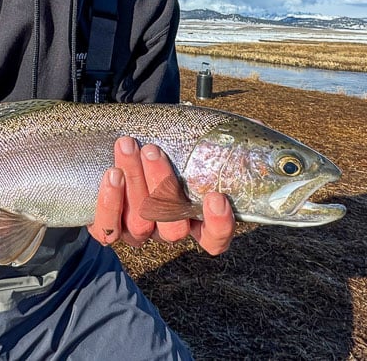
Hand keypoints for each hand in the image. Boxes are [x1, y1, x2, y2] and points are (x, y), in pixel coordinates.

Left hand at [87, 138, 235, 254]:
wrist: (128, 144)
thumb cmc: (170, 146)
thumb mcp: (199, 140)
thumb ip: (228, 138)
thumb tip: (258, 127)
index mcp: (196, 217)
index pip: (214, 239)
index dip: (218, 226)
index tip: (216, 197)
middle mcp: (169, 229)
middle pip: (172, 227)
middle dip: (162, 186)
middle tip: (153, 151)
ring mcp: (140, 232)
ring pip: (140, 221)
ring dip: (134, 182)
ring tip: (128, 146)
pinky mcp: (111, 227)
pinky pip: (108, 227)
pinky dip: (109, 202)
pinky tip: (111, 174)